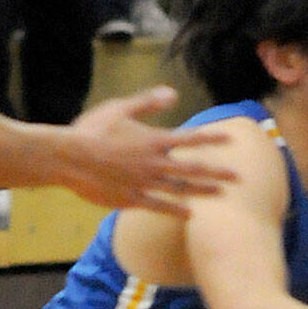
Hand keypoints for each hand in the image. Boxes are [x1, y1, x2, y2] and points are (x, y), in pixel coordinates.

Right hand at [62, 87, 237, 213]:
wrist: (67, 158)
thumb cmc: (92, 130)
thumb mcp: (120, 109)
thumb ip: (148, 102)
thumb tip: (173, 93)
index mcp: (154, 140)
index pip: (191, 138)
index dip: (213, 138)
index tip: (232, 138)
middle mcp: (155, 163)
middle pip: (194, 168)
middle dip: (219, 172)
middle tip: (240, 177)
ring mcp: (145, 182)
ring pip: (181, 188)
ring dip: (203, 191)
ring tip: (222, 194)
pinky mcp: (132, 198)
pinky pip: (159, 205)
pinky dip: (176, 210)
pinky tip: (190, 214)